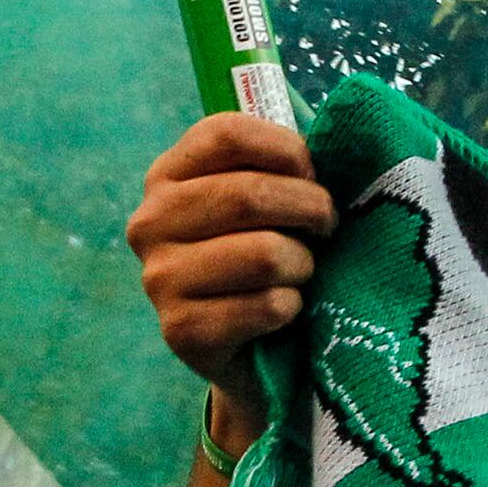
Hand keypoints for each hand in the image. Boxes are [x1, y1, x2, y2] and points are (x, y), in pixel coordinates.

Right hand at [123, 116, 329, 448]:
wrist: (251, 352)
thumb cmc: (266, 257)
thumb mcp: (268, 202)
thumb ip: (285, 166)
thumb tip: (338, 140)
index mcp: (167, 176)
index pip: (226, 134)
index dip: (286, 150)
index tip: (313, 175)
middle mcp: (150, 223)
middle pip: (248, 195)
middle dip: (309, 209)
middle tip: (326, 228)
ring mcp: (159, 279)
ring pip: (262, 254)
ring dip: (302, 264)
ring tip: (301, 272)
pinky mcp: (180, 331)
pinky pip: (263, 306)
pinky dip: (291, 307)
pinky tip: (284, 309)